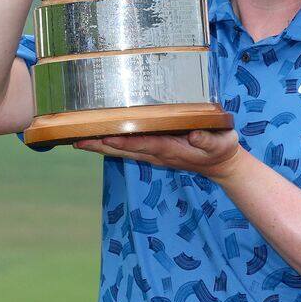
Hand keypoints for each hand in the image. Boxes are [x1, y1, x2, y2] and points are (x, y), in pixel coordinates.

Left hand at [73, 129, 244, 178]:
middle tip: (78, 140)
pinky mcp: (156, 151)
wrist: (222, 166)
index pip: (144, 145)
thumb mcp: (221, 143)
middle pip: (125, 150)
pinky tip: (101, 141)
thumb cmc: (222, 150)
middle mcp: (158, 153)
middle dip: (102, 146)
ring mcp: (156, 154)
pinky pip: (130, 149)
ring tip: (80, 141)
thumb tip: (194, 135)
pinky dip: (113, 145)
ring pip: (124, 151)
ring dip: (102, 147)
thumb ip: (208, 140)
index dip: (125, 142)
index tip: (106, 138)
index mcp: (172, 149)